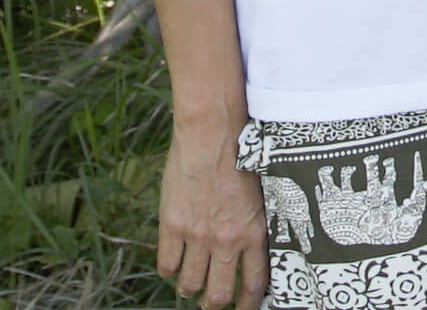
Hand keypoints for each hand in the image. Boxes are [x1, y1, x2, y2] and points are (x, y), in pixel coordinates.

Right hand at [158, 124, 268, 309]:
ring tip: (189, 287)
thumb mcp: (260, 193)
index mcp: (254, 233)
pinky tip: (172, 265)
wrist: (212, 133)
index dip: (247, 304)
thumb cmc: (241, 154)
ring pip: (190, 283)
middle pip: (219, 293)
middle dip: (214, 304)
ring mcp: (198, 235)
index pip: (253, 283)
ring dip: (189, 289)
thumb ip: (256, 222)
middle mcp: (227, 241)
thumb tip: (256, 246)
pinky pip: (167, 264)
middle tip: (211, 304)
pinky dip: (168, 270)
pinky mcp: (173, 225)